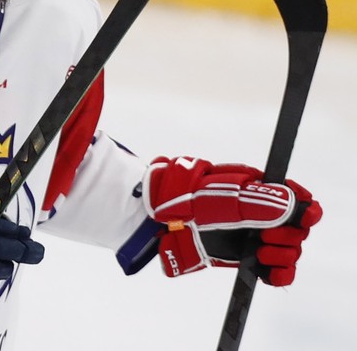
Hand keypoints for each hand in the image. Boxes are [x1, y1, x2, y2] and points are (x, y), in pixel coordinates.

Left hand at [143, 156, 321, 284]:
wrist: (161, 220)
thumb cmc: (190, 200)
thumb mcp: (228, 198)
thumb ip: (263, 202)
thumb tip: (296, 205)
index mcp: (260, 191)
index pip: (297, 199)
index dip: (304, 210)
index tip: (302, 219)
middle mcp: (260, 213)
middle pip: (297, 229)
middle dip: (289, 235)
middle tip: (266, 237)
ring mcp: (252, 235)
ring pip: (288, 250)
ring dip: (284, 255)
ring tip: (262, 252)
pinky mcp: (244, 257)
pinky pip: (275, 270)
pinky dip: (279, 274)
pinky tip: (270, 273)